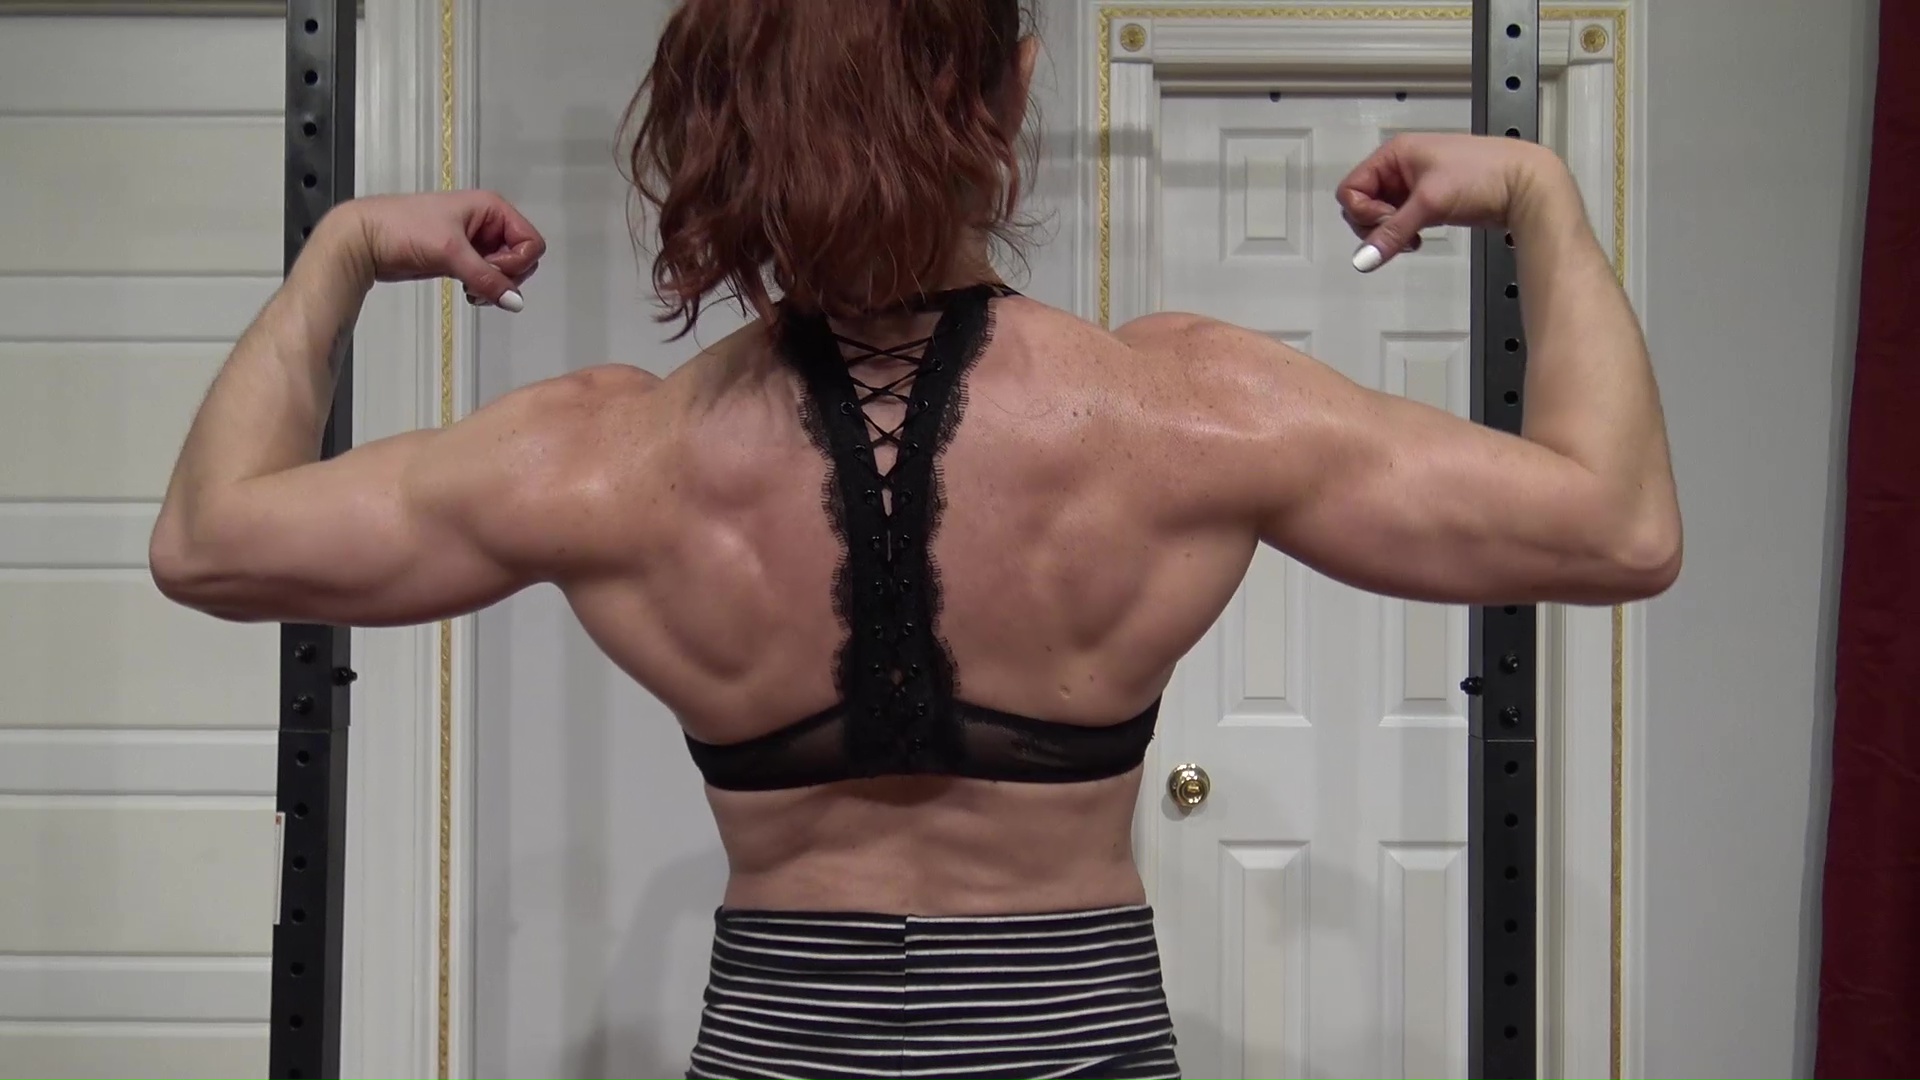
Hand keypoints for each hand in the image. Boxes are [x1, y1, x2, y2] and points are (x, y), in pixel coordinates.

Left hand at [338, 190, 545, 311]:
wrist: (364, 238)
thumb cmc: (405, 230)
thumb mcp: (451, 252)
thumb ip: (487, 278)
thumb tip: (516, 303)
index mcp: (492, 208)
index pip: (531, 242)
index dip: (517, 262)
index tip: (489, 267)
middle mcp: (488, 223)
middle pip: (522, 258)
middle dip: (506, 276)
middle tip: (477, 281)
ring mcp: (476, 242)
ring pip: (506, 271)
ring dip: (494, 286)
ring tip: (470, 290)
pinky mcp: (463, 259)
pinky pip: (489, 278)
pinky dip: (483, 288)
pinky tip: (466, 291)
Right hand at [1336, 133, 1559, 271]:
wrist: (1526, 184)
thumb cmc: (1481, 176)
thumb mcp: (1430, 203)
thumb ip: (1392, 233)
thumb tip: (1362, 260)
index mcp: (1395, 154)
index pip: (1351, 188)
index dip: (1362, 211)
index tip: (1388, 221)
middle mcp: (1401, 167)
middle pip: (1362, 203)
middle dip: (1375, 224)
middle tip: (1401, 231)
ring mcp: (1415, 185)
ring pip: (1381, 215)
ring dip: (1390, 232)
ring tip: (1413, 238)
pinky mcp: (1429, 202)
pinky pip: (1400, 221)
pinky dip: (1404, 234)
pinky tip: (1419, 239)